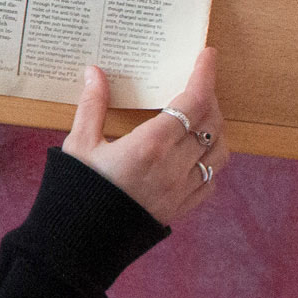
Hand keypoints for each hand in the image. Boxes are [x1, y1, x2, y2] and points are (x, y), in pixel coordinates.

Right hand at [62, 46, 228, 226]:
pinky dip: (211, 161)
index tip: (207, 55)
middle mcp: (174, 166)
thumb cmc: (77, 190)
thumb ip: (91, 105)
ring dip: (216, 129)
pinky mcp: (182, 208)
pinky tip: (195, 154)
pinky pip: (212, 180)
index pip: (192, 102)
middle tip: (196, 84)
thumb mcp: (79, 143)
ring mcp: (182, 189)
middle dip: (209, 98)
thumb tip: (94, 72)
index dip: (204, 75)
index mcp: (150, 145)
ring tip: (200, 118)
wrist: (80, 242)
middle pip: (212, 123)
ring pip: (220, 152)